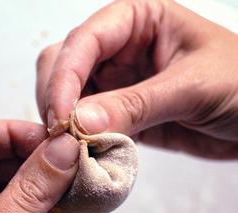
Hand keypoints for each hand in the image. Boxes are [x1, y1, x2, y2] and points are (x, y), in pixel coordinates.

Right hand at [36, 0, 237, 158]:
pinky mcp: (119, 114)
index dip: (65, 76)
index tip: (61, 115)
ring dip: (64, 123)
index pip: (84, 41)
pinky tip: (85, 156)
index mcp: (137, 19)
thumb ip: (135, 104)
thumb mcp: (193, 87)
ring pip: (68, 98)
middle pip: (62, 65)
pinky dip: (81, 141)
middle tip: (61, 135)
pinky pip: (86, 125)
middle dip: (56, 98)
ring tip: (71, 149)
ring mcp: (116, 82)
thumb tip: (79, 122)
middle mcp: (119, 48)